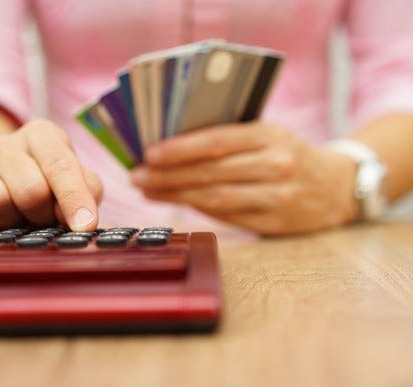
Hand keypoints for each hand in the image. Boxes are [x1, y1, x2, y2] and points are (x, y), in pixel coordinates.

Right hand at [0, 119, 102, 231]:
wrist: (9, 181)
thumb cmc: (53, 182)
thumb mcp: (80, 180)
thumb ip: (88, 192)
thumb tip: (81, 218)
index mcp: (42, 135)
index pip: (61, 166)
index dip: (74, 198)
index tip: (85, 226)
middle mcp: (5, 144)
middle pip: (31, 190)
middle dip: (45, 214)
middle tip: (45, 217)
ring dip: (14, 221)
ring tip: (20, 218)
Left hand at [131, 122, 358, 234]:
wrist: (337, 187)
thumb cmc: (292, 154)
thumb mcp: (269, 135)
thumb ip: (230, 138)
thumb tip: (176, 147)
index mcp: (271, 135)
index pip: (217, 141)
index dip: (180, 149)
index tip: (148, 154)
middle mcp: (276, 165)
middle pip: (211, 172)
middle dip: (168, 175)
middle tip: (137, 176)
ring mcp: (278, 197)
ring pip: (216, 198)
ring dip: (176, 195)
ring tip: (148, 191)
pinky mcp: (274, 224)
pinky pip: (228, 218)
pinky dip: (199, 210)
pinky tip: (177, 203)